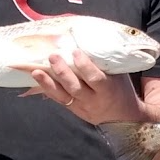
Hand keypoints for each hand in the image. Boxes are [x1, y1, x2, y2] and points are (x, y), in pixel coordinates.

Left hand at [25, 50, 144, 123]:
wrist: (122, 117)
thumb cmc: (121, 90)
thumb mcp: (120, 76)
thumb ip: (106, 64)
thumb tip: (90, 41)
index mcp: (108, 90)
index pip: (95, 78)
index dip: (85, 66)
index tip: (76, 52)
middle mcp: (93, 100)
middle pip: (75, 87)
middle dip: (63, 72)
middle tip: (53, 56)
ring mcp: (82, 106)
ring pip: (63, 95)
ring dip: (48, 82)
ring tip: (36, 71)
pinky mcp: (73, 109)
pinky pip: (58, 100)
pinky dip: (47, 89)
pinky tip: (38, 80)